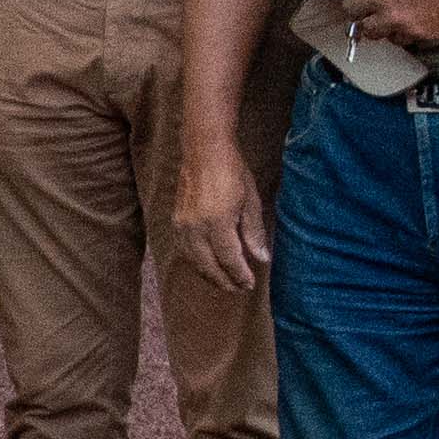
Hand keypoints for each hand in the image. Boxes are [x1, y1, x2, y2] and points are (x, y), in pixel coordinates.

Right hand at [171, 134, 272, 298]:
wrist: (204, 150)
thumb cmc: (232, 171)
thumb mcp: (251, 202)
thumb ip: (254, 233)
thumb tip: (262, 259)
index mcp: (217, 223)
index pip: (229, 259)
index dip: (240, 275)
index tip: (250, 285)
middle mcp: (195, 227)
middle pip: (209, 266)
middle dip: (225, 281)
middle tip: (239, 289)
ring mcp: (182, 225)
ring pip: (194, 261)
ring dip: (209, 275)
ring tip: (224, 282)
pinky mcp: (176, 221)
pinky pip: (185, 250)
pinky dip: (197, 262)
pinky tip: (207, 264)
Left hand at [345, 0, 438, 50]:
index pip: (350, 9)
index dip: (355, 1)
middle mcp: (391, 18)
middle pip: (367, 30)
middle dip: (370, 19)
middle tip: (380, 7)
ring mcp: (411, 31)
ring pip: (390, 38)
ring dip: (392, 28)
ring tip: (403, 11)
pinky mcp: (430, 38)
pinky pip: (413, 42)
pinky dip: (413, 33)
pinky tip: (420, 17)